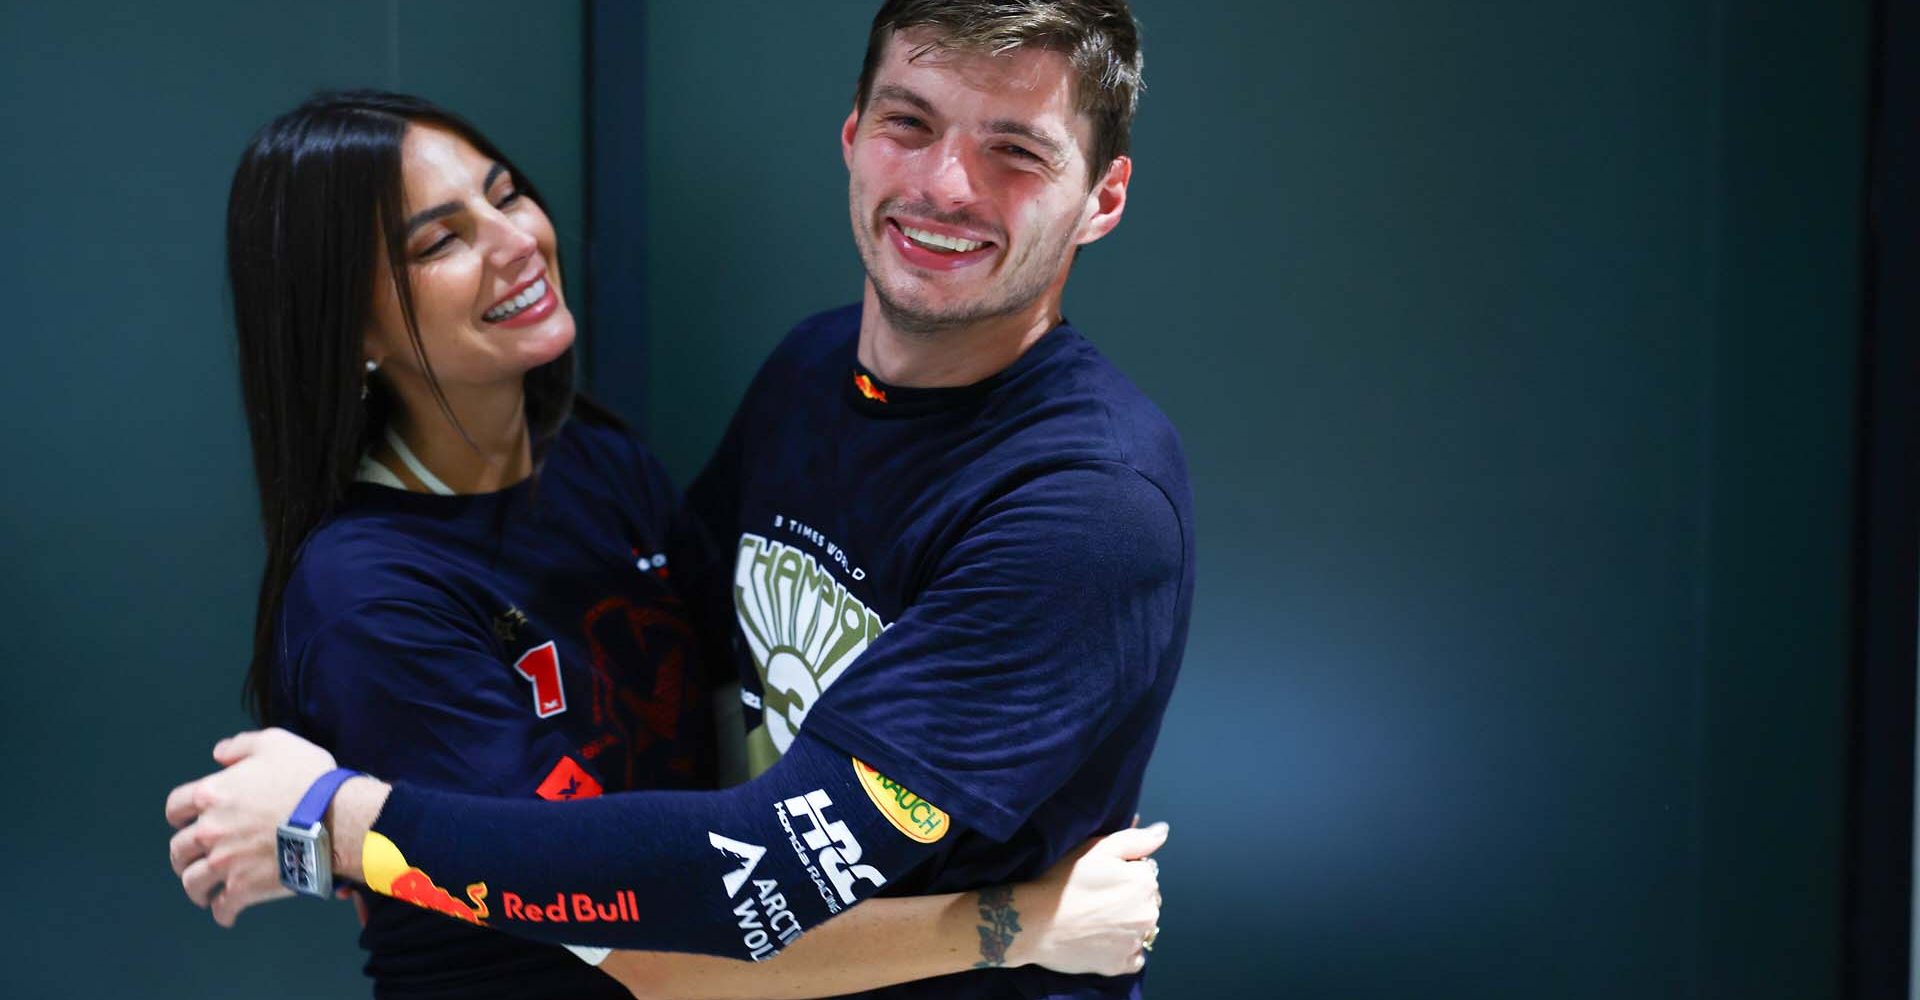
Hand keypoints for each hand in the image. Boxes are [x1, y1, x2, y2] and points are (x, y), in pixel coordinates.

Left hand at [164, 727, 337, 925]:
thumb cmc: (308, 779)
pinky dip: (222, 911)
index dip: (179, 815)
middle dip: (184, 855)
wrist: (335, 819)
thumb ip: (242, 745)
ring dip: (196, 887)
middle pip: (178, 849)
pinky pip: (222, 907)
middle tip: (194, 859)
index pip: (175, 807)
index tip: (186, 821)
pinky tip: (227, 913)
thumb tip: (218, 754)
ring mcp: (223, 862)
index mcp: (211, 795)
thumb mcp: (276, 743)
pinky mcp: (243, 888)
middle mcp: (209, 830)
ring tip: (204, 893)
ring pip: (192, 882)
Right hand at [1010, 821, 1167, 975]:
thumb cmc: (1064, 881)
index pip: (1145, 872)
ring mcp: (1135, 942)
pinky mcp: (1121, 965)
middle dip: (1128, 898)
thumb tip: (1163, 831)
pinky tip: (1101, 940)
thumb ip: (1136, 839)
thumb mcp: (1098, 848)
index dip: (1122, 872)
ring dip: (1126, 923)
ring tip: (1095, 919)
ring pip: (1140, 928)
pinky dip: (1123, 949)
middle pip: (1146, 901)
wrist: (1034, 922)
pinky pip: (1133, 956)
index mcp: (1145, 882)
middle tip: (1095, 898)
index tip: (1100, 877)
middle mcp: (1148, 914)